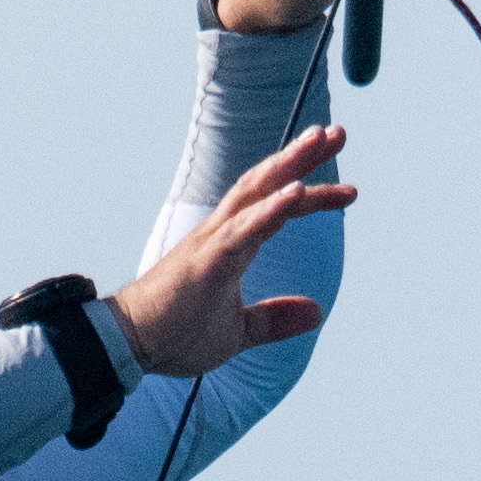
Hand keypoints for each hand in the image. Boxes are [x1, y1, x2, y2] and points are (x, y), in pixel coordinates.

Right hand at [107, 121, 348, 379]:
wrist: (131, 346)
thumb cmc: (175, 334)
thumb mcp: (238, 332)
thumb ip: (274, 319)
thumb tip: (317, 311)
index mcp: (231, 245)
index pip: (277, 208)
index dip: (313, 197)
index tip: (349, 193)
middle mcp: (222, 233)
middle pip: (266, 183)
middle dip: (303, 157)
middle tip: (338, 133)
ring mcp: (213, 241)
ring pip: (255, 191)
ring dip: (290, 164)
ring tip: (321, 139)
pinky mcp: (206, 258)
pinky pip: (244, 227)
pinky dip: (271, 207)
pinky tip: (297, 190)